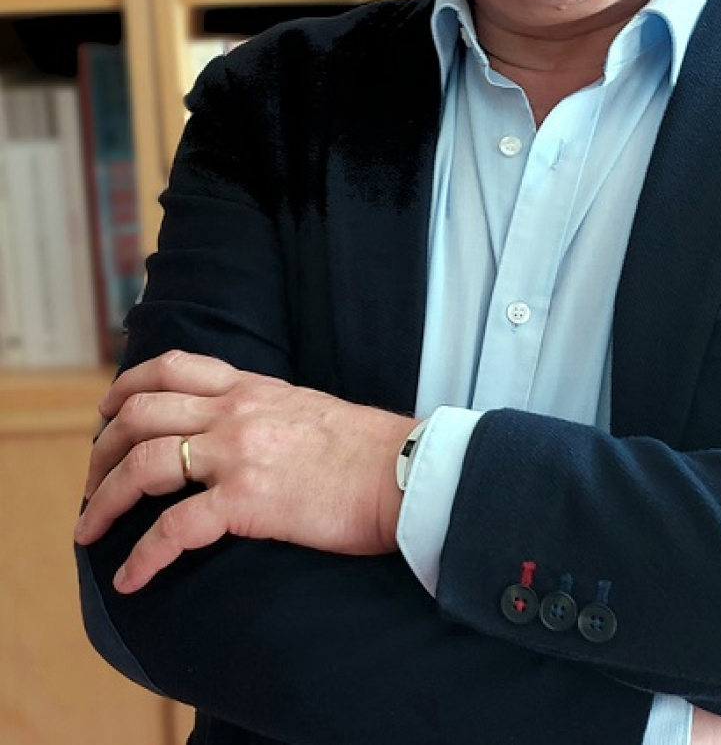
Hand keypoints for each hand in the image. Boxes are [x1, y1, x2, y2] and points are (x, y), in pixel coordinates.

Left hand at [74, 350, 415, 593]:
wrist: (406, 471)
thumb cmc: (369, 450)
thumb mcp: (307, 407)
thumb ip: (266, 409)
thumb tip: (244, 429)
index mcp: (252, 387)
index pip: (173, 367)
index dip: (126, 386)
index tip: (106, 412)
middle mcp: (236, 411)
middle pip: (141, 413)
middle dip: (100, 449)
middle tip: (91, 481)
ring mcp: (239, 453)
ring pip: (143, 464)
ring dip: (103, 499)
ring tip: (89, 529)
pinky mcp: (247, 501)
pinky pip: (174, 529)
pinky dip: (142, 556)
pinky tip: (131, 578)